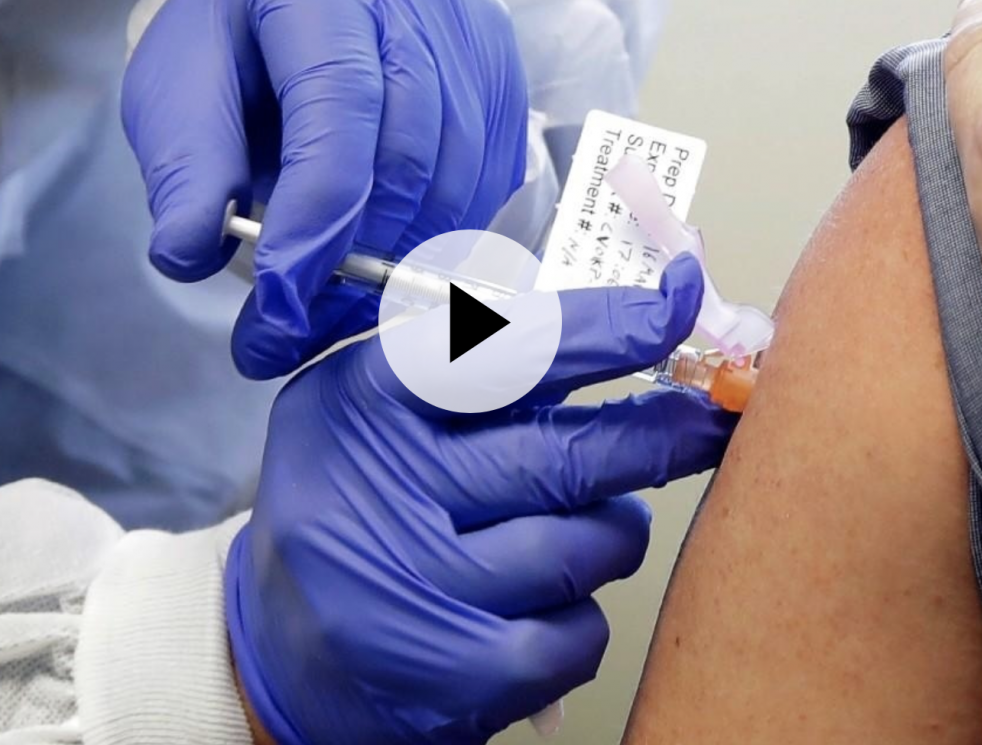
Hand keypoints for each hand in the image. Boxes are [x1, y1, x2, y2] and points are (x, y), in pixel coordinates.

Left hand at [122, 0, 527, 378]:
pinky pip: (487, 185)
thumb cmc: (230, 42)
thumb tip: (188, 254)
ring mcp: (472, 32)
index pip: (338, 100)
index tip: (279, 298)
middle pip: (409, 148)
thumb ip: (183, 167)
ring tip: (327, 311)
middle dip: (352, 258)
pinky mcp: (503, 76)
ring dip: (396, 265)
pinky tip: (382, 269)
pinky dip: (437, 243)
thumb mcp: (175, 88)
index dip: (316, 210)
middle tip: (290, 330)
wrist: (292, 1)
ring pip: (457, 179)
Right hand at [226, 256, 735, 744]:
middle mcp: (381, 488)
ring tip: (580, 530)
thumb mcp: (379, 411)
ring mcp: (418, 588)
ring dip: (612, 533)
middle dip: (660, 437)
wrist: (274, 653)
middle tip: (707, 422)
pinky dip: (582, 618)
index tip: (677, 304)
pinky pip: (580, 633)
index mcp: (363, 401)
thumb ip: (484, 370)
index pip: (508, 349)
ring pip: (589, 546)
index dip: (609, 328)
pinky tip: (541, 608)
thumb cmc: (352, 508)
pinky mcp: (454, 677)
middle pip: (568, 456)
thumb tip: (633, 332)